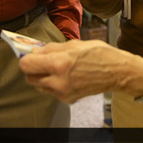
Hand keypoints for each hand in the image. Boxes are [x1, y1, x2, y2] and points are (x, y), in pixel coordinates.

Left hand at [19, 39, 142, 102]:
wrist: (116, 72)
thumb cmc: (99, 54)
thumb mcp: (74, 43)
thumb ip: (51, 48)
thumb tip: (35, 50)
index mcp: (59, 63)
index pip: (27, 65)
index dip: (26, 58)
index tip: (30, 54)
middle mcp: (59, 81)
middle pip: (29, 78)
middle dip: (32, 69)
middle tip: (41, 60)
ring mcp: (63, 92)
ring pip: (39, 86)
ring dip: (42, 77)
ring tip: (55, 68)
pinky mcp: (68, 99)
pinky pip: (51, 91)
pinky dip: (53, 83)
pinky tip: (65, 75)